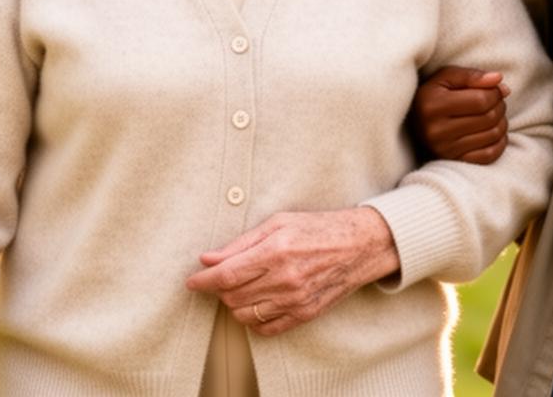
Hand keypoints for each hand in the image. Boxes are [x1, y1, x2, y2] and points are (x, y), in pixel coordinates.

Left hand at [184, 207, 398, 336]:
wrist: (360, 245)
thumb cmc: (319, 228)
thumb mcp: (279, 223)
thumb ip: (241, 243)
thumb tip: (208, 258)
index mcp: (277, 252)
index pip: (227, 275)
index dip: (203, 281)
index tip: (192, 281)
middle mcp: (286, 279)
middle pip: (232, 297)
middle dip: (219, 289)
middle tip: (224, 277)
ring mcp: (296, 300)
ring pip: (245, 315)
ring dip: (235, 304)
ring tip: (243, 288)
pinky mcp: (305, 314)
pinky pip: (266, 328)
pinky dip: (254, 319)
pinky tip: (258, 303)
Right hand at [410, 65, 510, 163]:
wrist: (416, 124)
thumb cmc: (434, 95)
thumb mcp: (445, 78)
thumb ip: (471, 76)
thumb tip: (499, 79)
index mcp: (433, 106)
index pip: (481, 100)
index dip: (495, 93)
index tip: (494, 89)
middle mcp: (436, 131)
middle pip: (489, 118)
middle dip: (499, 106)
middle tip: (495, 102)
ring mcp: (445, 150)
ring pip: (493, 135)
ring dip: (501, 122)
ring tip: (494, 114)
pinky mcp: (454, 162)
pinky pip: (490, 155)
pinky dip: (500, 142)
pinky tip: (493, 131)